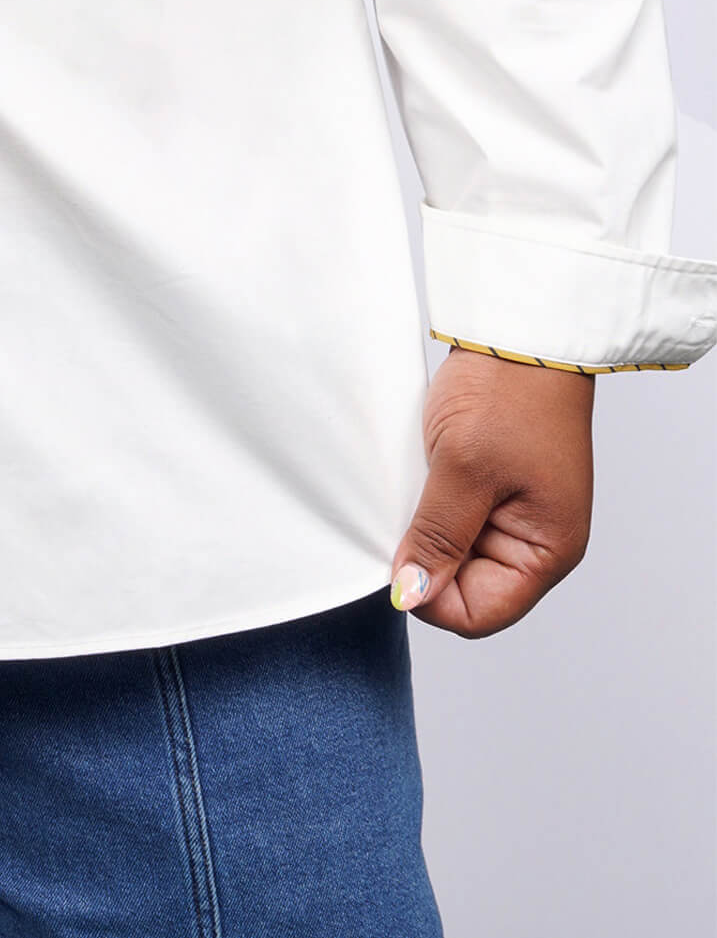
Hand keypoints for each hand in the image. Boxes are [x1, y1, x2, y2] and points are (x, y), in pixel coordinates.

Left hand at [388, 345, 593, 636]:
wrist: (519, 328)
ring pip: (452, 548)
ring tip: (414, 483)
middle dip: (426, 558)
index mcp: (547, 550)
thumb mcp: (465, 468)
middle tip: (401, 512)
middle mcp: (534, 539)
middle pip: (465, 585)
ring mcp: (512, 509)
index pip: (480, 613)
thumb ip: (437, 536)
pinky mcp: (490, 480)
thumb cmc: (510, 392)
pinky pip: (450, 511)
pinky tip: (415, 471)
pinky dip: (427, 498)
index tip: (395, 559)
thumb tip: (411, 597)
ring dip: (424, 525)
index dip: (431, 598)